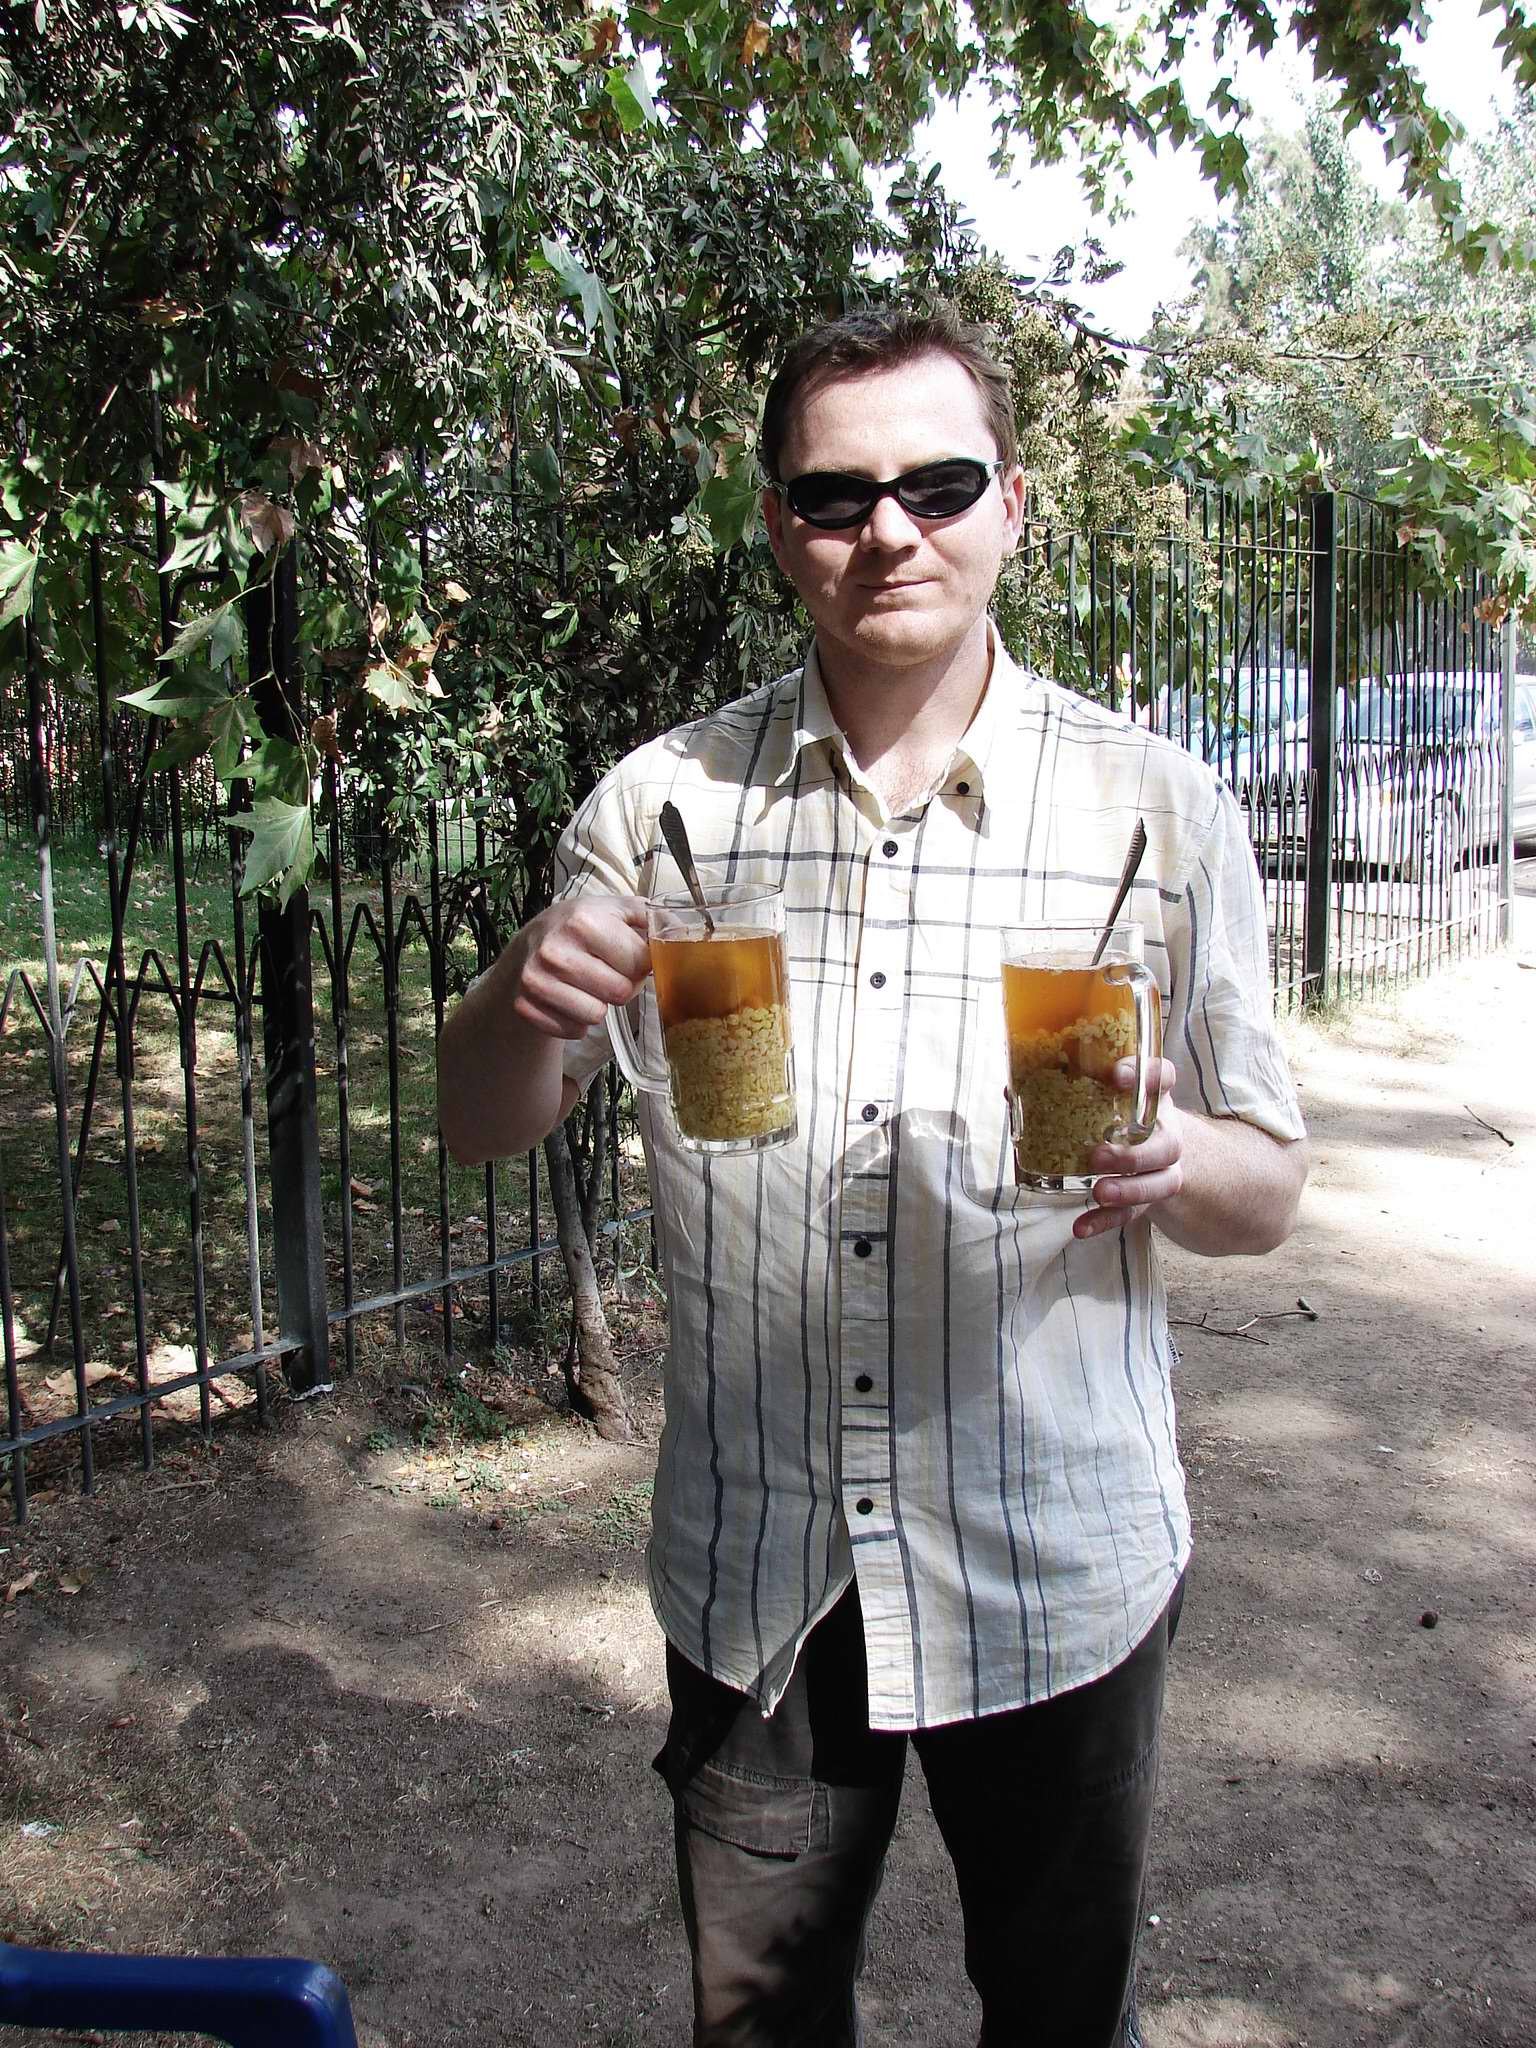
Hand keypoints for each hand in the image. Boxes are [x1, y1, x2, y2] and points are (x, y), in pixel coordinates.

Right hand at [506, 895, 650, 1039]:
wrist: (525, 950)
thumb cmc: (576, 929)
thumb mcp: (610, 909)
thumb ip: (649, 915)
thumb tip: (682, 929)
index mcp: (583, 921)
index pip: (639, 962)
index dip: (641, 964)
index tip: (629, 958)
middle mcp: (556, 950)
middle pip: (620, 992)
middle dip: (621, 986)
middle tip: (607, 972)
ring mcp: (537, 981)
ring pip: (597, 1015)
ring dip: (599, 1004)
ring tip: (587, 985)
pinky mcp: (526, 1007)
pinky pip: (574, 1030)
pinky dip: (577, 1020)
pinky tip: (569, 999)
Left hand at [1072, 1056, 1183, 1240]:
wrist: (1154, 1150)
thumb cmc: (1119, 1115)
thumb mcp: (1102, 1096)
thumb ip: (1064, 1092)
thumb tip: (1012, 1090)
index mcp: (1152, 1096)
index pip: (1162, 1076)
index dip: (1145, 1074)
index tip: (1116, 1075)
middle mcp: (1166, 1133)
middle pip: (1168, 1144)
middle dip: (1133, 1154)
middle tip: (1098, 1156)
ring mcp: (1163, 1169)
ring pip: (1161, 1183)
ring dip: (1129, 1190)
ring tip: (1099, 1193)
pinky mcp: (1150, 1198)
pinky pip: (1134, 1213)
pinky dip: (1106, 1221)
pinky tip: (1082, 1227)